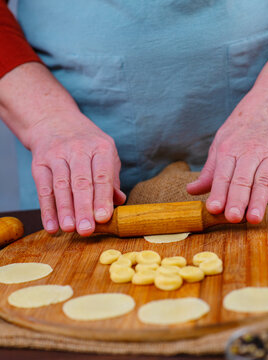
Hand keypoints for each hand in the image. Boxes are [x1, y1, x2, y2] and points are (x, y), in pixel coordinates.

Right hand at [29, 109, 125, 235]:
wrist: (54, 121)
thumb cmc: (86, 143)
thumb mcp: (105, 153)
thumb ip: (111, 178)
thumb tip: (119, 201)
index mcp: (100, 148)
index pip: (102, 175)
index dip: (102, 198)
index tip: (103, 218)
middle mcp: (78, 149)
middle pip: (81, 182)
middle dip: (84, 208)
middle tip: (86, 230)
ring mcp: (57, 155)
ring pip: (61, 186)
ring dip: (65, 210)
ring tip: (69, 229)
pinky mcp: (39, 163)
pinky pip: (43, 189)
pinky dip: (47, 210)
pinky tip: (51, 226)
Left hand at [187, 87, 267, 223]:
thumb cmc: (240, 126)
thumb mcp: (220, 142)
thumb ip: (209, 170)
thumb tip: (191, 190)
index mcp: (228, 149)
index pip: (222, 175)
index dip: (218, 192)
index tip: (213, 208)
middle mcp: (248, 152)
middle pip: (242, 179)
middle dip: (237, 200)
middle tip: (233, 218)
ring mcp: (267, 155)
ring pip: (263, 180)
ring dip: (258, 200)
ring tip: (253, 218)